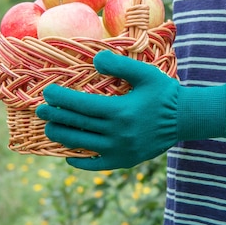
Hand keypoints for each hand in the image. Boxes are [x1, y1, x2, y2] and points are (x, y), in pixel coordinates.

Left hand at [36, 50, 225, 169]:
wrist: (185, 119)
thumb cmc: (164, 93)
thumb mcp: (145, 74)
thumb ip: (120, 65)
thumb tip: (94, 60)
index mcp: (120, 111)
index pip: (81, 105)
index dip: (61, 99)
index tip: (47, 92)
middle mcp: (118, 133)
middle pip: (78, 125)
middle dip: (55, 117)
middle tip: (40, 111)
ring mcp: (121, 150)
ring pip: (83, 145)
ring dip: (62, 137)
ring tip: (49, 129)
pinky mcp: (126, 160)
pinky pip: (97, 164)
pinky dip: (80, 162)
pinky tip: (68, 156)